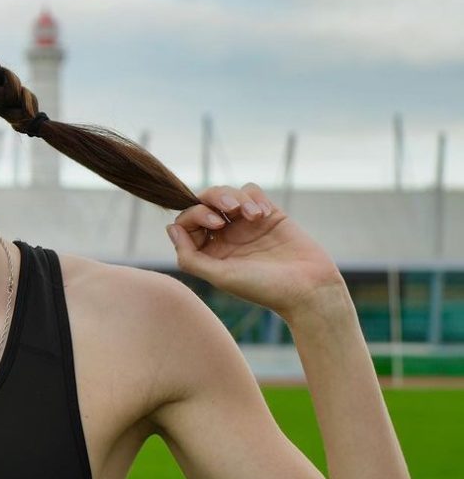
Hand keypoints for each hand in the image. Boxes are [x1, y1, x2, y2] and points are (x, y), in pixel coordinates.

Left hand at [165, 183, 345, 319]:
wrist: (309, 289)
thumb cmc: (264, 288)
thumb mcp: (220, 276)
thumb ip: (189, 256)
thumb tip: (171, 228)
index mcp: (210, 251)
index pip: (187, 221)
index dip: (194, 214)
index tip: (215, 224)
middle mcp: (225, 236)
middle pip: (204, 201)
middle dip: (212, 197)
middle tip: (228, 210)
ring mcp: (246, 224)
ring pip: (227, 193)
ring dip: (235, 197)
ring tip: (252, 215)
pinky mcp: (269, 214)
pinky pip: (251, 191)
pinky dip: (253, 197)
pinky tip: (262, 214)